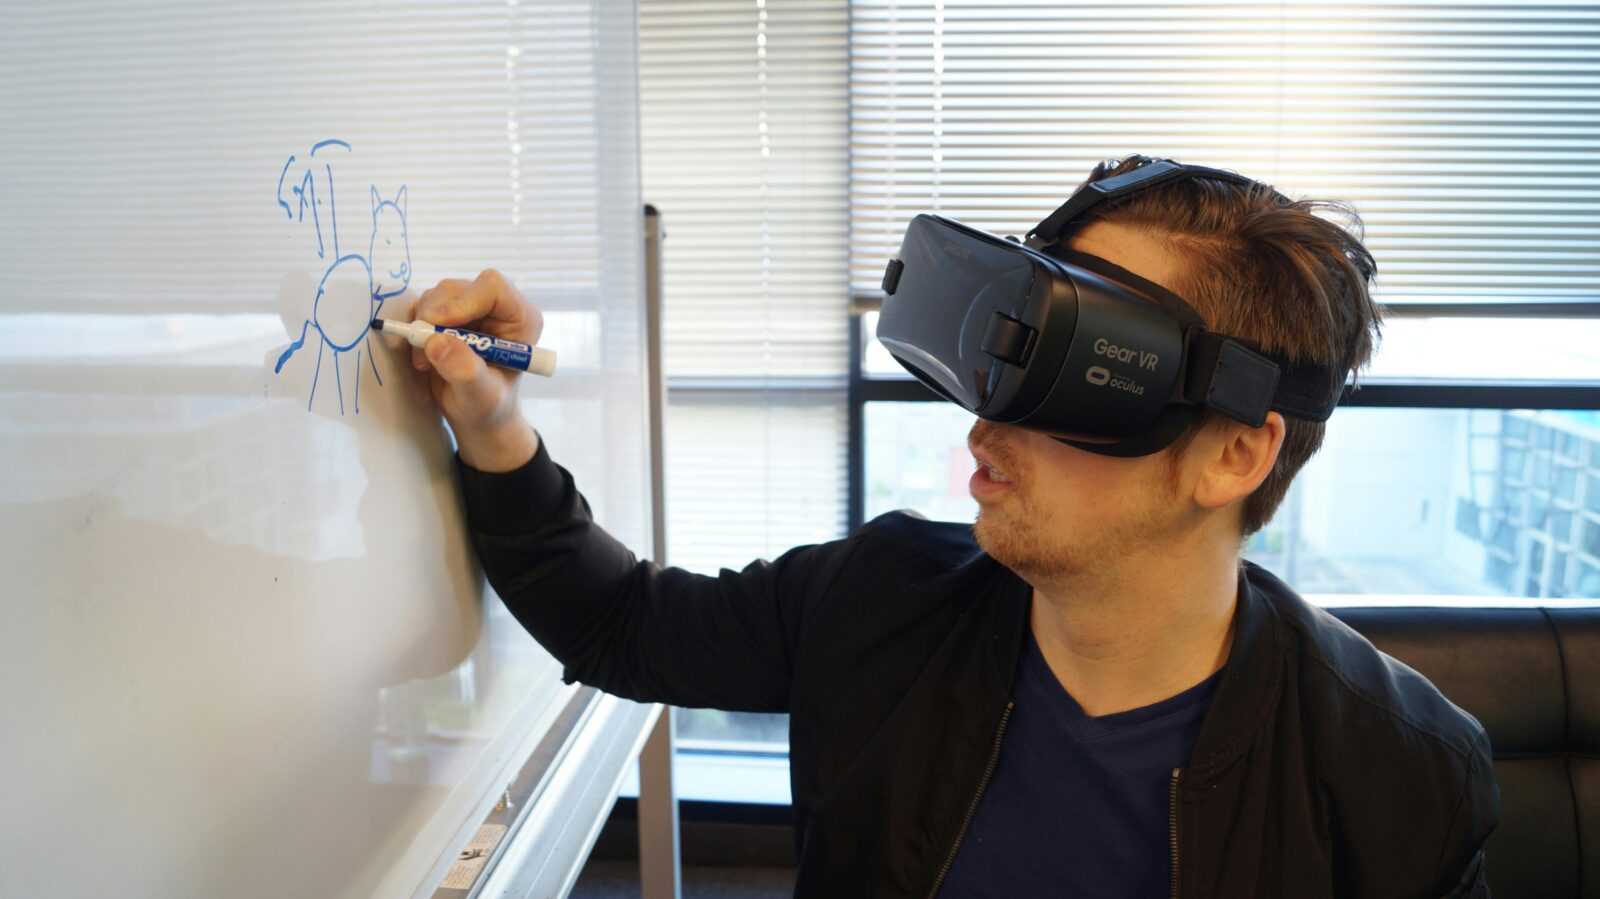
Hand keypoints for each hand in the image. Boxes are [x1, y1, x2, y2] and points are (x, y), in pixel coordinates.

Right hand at [409, 268, 541, 471]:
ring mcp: (471, 306)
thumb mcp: (480, 396)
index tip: (438, 330)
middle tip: (424, 351)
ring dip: (422, 327)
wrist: (475, 412)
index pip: (492, 288)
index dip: (462, 303)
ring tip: (427, 362)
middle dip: (434, 317)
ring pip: (436, 296)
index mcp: (520, 318)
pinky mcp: (450, 312)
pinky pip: (424, 306)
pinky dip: (416, 328)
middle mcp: (497, 306)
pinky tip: (424, 355)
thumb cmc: (488, 406)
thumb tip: (437, 342)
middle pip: (457, 289)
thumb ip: (464, 371)